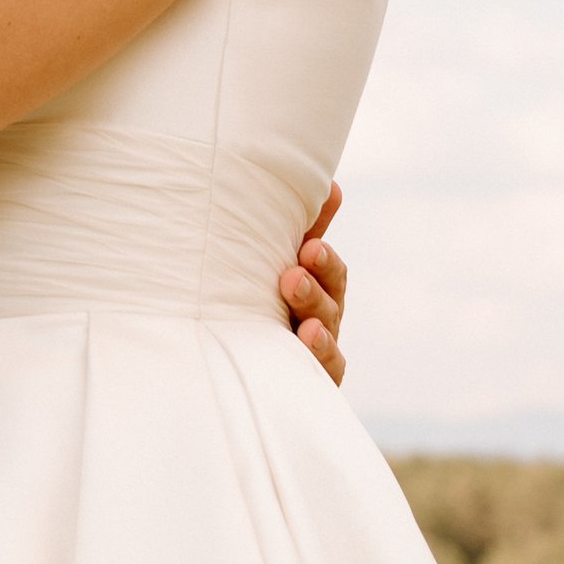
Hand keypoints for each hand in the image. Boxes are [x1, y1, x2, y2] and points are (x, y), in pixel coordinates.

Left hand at [276, 180, 346, 382]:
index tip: (309, 241)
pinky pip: (326, 368)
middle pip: (330, 296)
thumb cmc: (256, 305)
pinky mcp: (312, 380)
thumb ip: (303, 230)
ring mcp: (315, 351)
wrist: (231, 373)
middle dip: (319, 276)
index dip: (323, 255)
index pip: (327, 268)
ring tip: (298, 294)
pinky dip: (321, 353)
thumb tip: (331, 182)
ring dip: (315, 307)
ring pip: (326, 328)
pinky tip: (308, 337)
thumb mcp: (275, 267)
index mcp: (312, 288)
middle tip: (305, 255)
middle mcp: (319, 319)